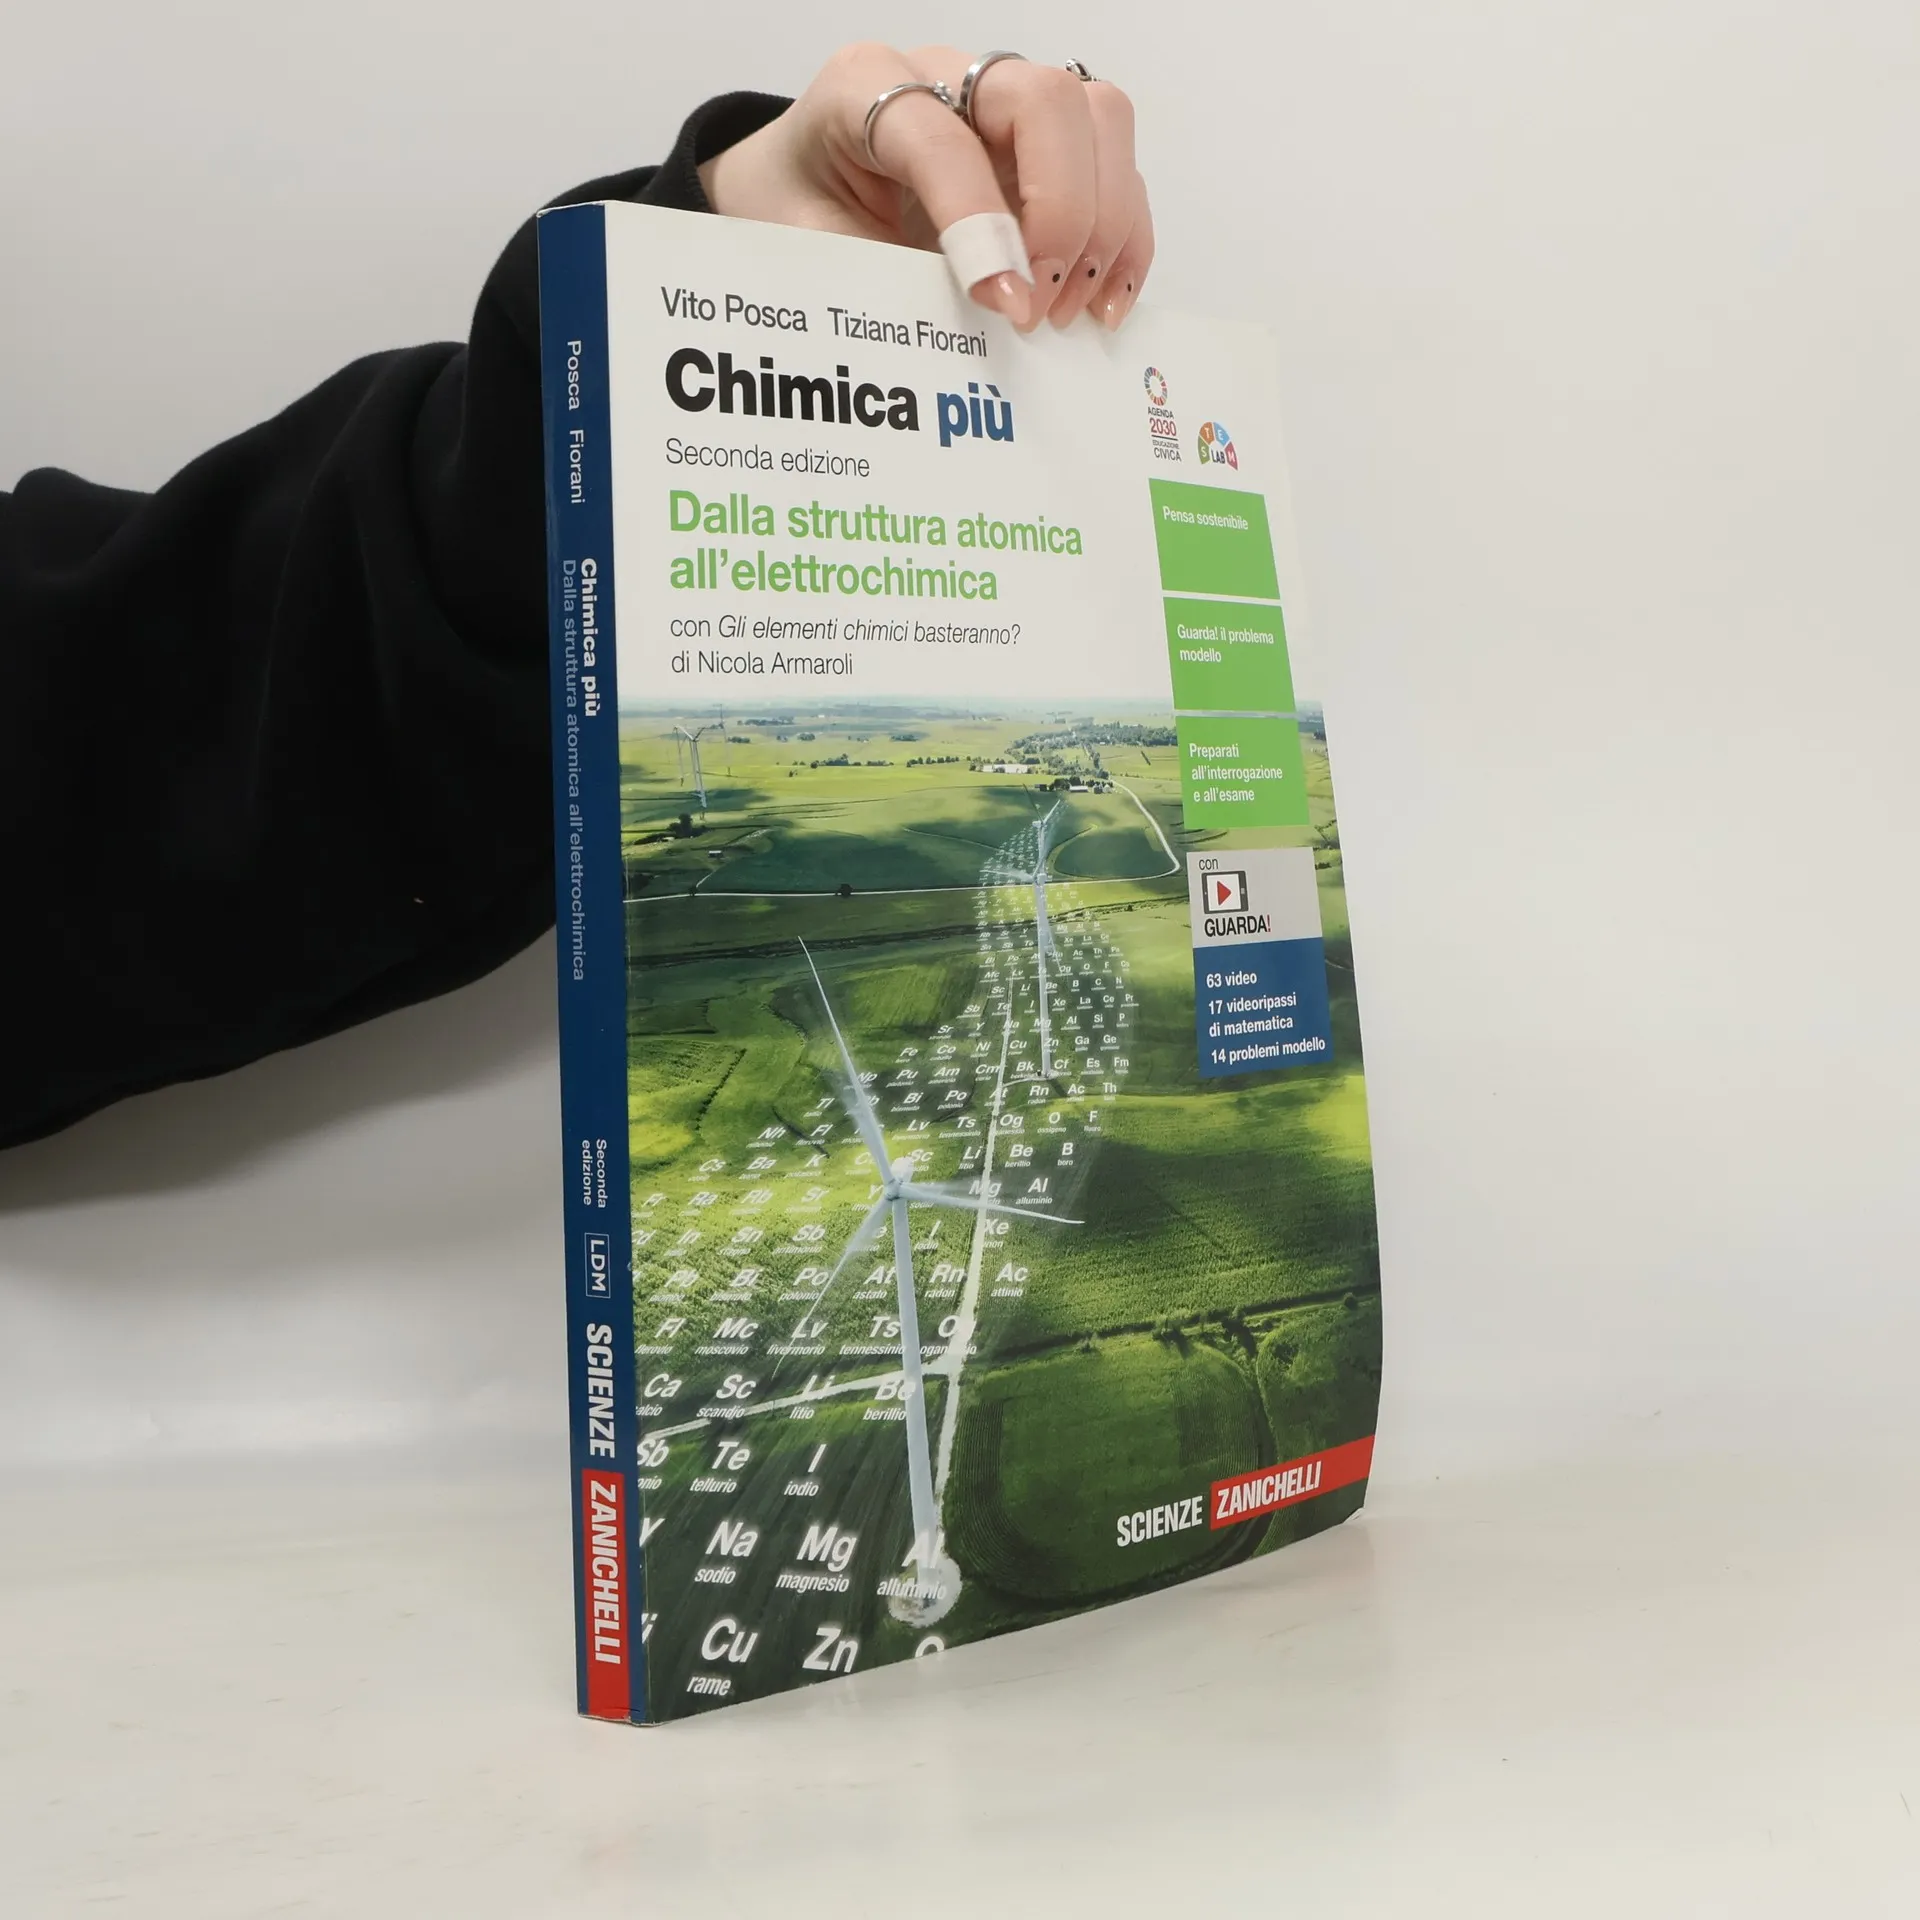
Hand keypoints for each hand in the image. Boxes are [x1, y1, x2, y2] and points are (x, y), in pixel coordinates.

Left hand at [698, 44, 1152, 332]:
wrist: (795, 190)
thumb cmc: (798, 213)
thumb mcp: (811, 254)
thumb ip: (881, 281)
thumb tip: (977, 331)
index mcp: (864, 86)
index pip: (941, 135)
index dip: (979, 222)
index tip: (1002, 306)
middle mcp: (948, 76)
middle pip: (1049, 101)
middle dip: (1062, 214)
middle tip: (1038, 308)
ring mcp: (1004, 104)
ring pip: (1100, 119)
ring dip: (1105, 223)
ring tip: (1070, 311)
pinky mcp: (1046, 148)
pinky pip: (1117, 170)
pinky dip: (1125, 239)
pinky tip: (1101, 305)